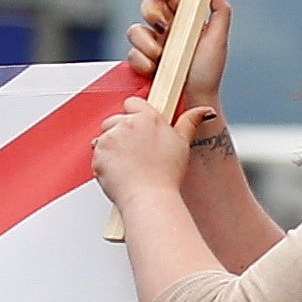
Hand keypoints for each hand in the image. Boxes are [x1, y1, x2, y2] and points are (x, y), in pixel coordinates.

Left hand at [92, 92, 213, 212]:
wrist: (149, 199)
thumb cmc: (166, 176)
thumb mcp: (183, 144)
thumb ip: (190, 122)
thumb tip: (204, 111)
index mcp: (148, 118)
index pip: (133, 102)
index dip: (135, 115)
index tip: (139, 128)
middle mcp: (127, 124)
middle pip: (116, 119)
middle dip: (121, 132)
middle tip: (134, 152)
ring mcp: (111, 137)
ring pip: (105, 135)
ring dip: (112, 146)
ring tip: (128, 163)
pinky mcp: (98, 152)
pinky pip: (96, 152)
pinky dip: (104, 161)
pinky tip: (119, 171)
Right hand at [118, 0, 231, 118]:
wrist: (193, 103)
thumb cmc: (208, 74)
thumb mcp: (218, 40)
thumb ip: (220, 11)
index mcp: (186, 19)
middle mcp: (168, 29)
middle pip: (148, 5)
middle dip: (151, 11)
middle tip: (162, 25)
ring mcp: (153, 46)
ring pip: (135, 29)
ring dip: (147, 42)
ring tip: (161, 56)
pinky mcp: (141, 62)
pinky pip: (131, 53)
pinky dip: (141, 61)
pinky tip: (153, 69)